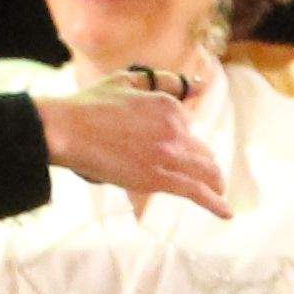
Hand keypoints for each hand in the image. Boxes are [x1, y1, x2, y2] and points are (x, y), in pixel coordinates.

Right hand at [35, 89, 232, 217]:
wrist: (67, 130)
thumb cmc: (90, 105)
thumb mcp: (129, 81)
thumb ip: (164, 80)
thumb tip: (198, 85)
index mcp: (169, 105)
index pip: (187, 126)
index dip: (178, 137)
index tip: (168, 146)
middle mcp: (175, 129)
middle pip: (202, 151)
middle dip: (202, 163)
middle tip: (204, 174)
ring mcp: (169, 155)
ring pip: (205, 172)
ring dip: (215, 183)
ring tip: (219, 191)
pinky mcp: (159, 179)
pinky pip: (196, 192)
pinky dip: (215, 204)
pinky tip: (226, 213)